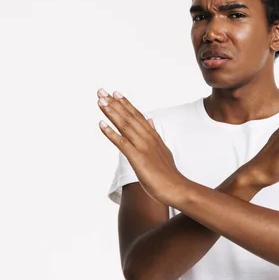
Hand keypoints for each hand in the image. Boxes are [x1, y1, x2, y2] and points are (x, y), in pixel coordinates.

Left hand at [96, 88, 180, 203]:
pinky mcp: (138, 158)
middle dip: (114, 104)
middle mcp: (148, 138)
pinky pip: (122, 143)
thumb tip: (151, 120)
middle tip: (101, 91)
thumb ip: (155, 135)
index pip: (138, 116)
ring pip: (125, 126)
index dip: (126, 104)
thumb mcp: (163, 150)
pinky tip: (101, 124)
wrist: (177, 188)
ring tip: (100, 101)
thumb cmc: (168, 174)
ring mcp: (143, 147)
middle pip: (129, 117)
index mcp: (153, 137)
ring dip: (112, 112)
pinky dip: (111, 133)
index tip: (115, 93)